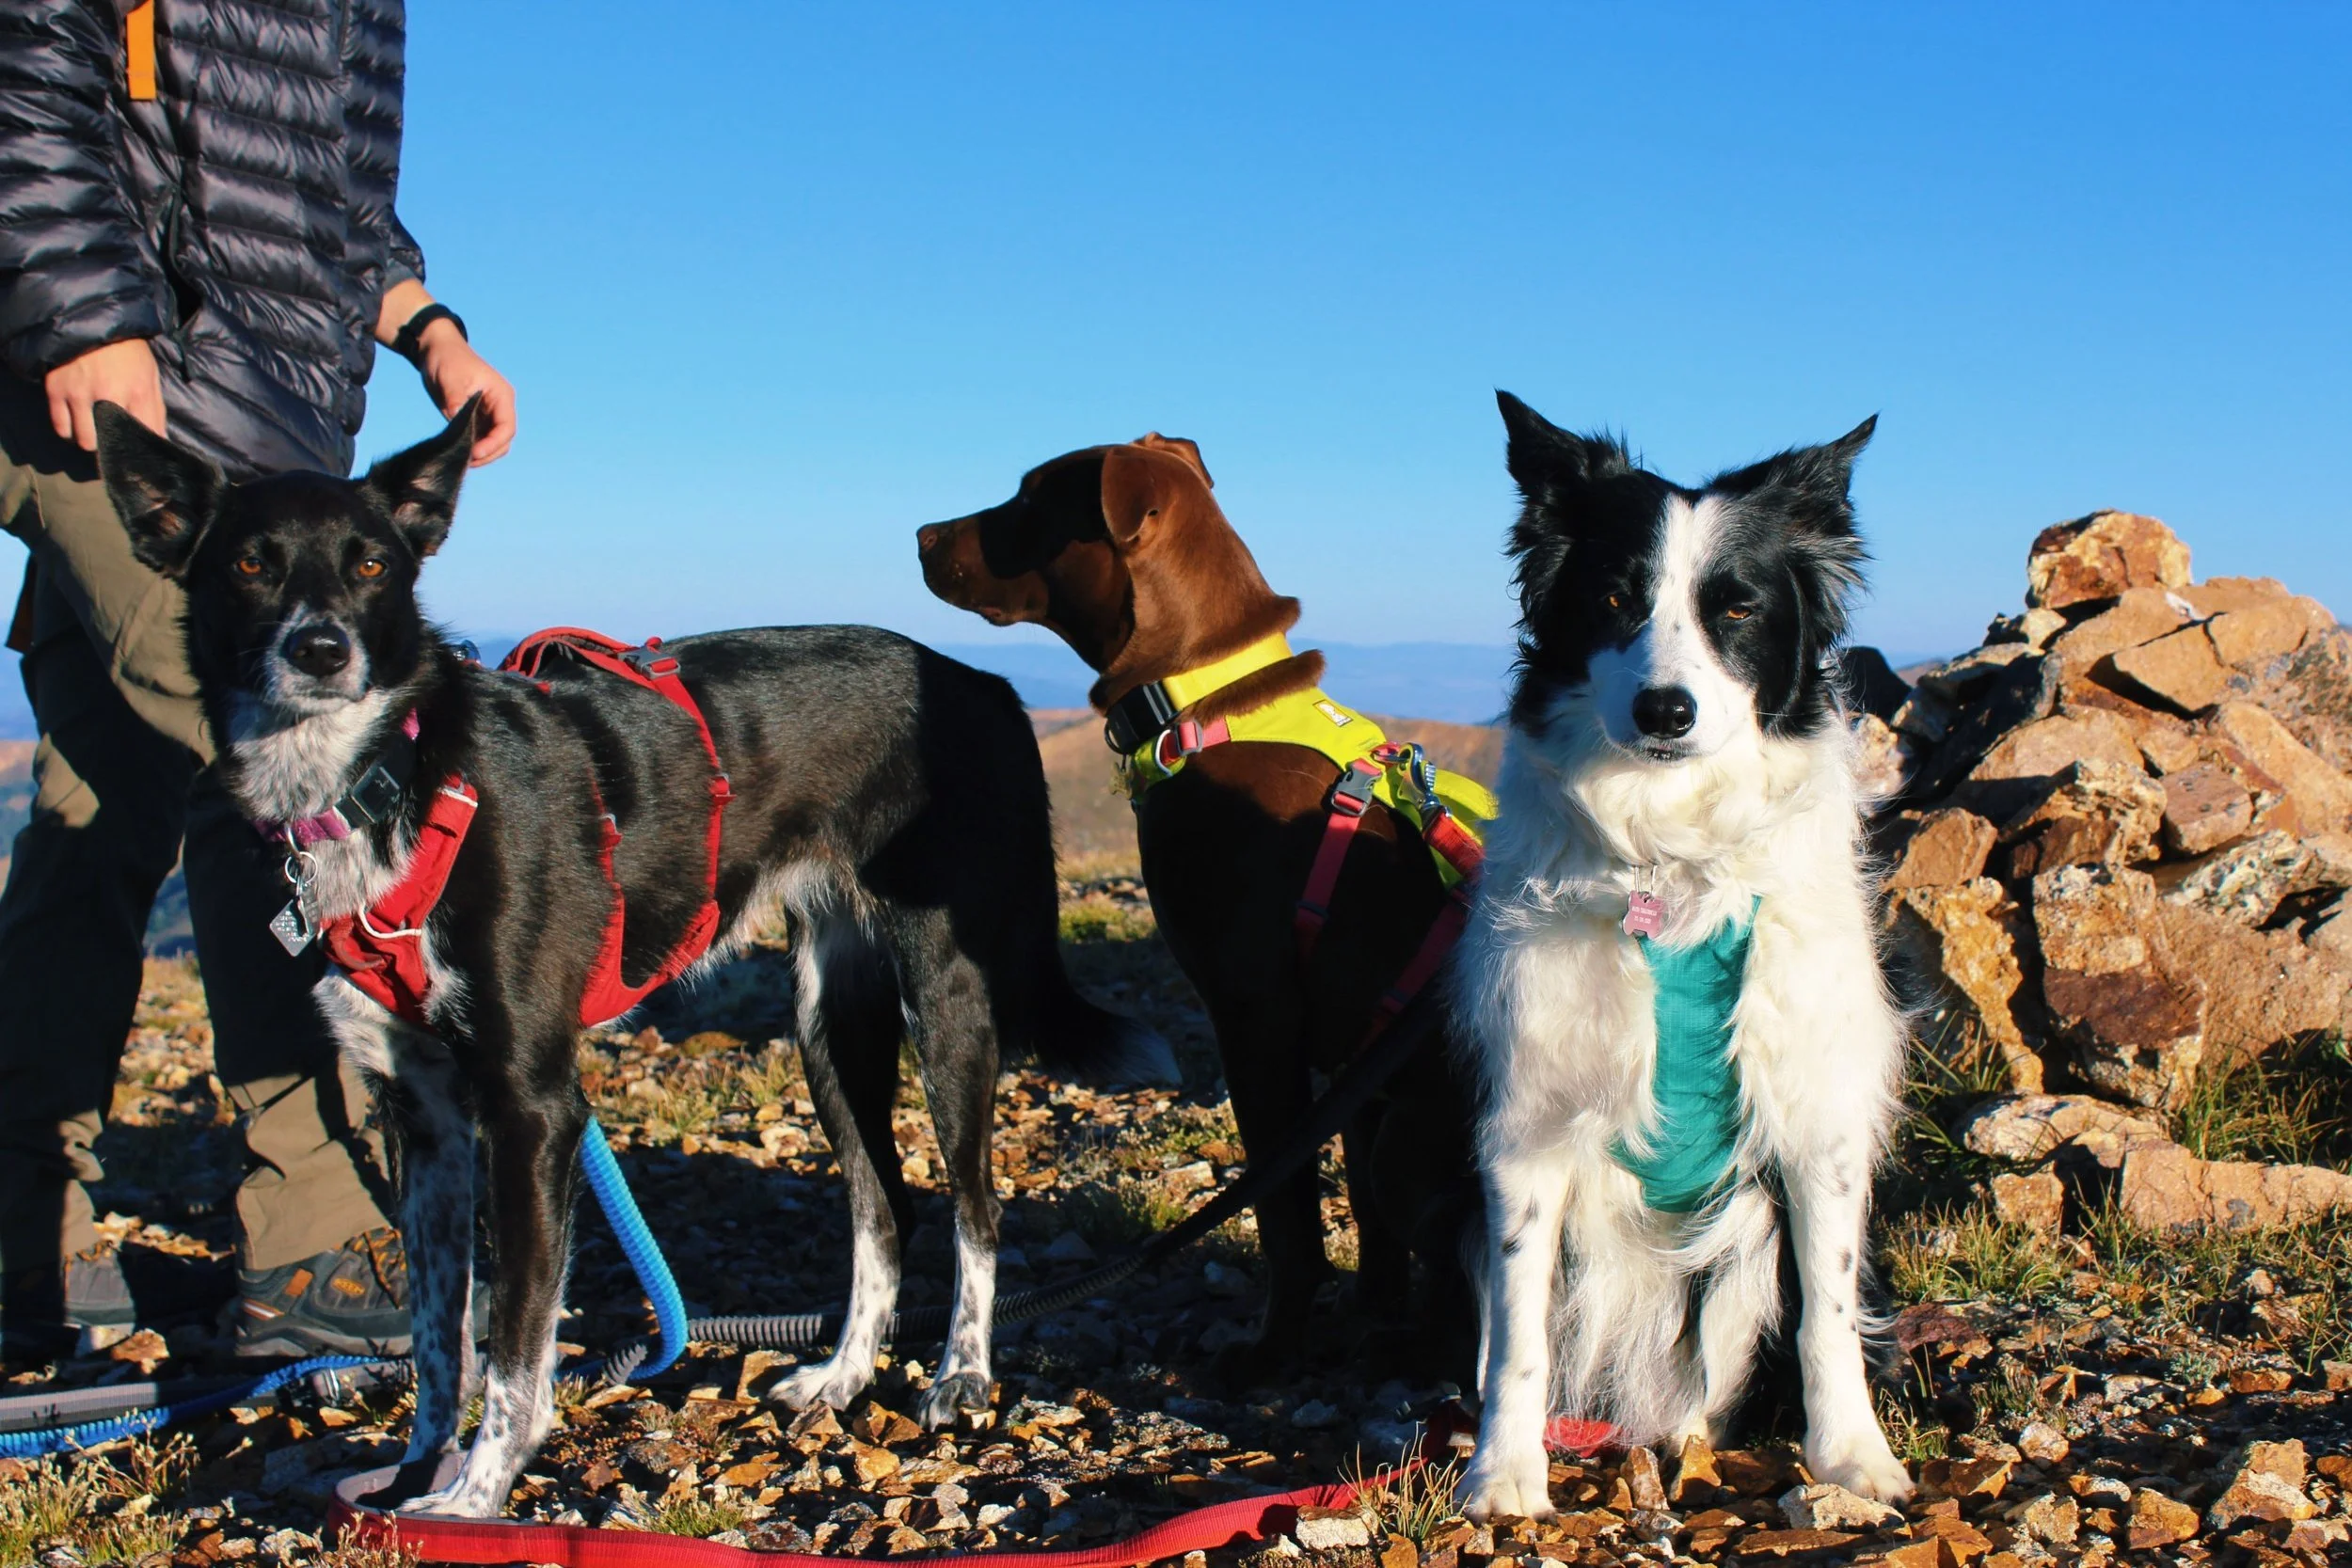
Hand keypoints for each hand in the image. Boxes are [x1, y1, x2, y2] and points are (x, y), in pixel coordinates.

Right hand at [45, 338, 164, 450]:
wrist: (92, 320)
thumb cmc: (127, 351)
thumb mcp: (150, 375)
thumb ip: (156, 410)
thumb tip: (161, 440)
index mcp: (138, 391)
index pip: (143, 435)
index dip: (142, 450)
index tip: (139, 454)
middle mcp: (107, 395)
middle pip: (108, 444)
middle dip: (112, 447)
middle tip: (112, 440)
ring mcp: (78, 393)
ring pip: (83, 441)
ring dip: (89, 440)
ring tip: (93, 431)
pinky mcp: (56, 389)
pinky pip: (60, 427)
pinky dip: (68, 431)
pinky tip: (76, 423)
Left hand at [413, 320, 515, 466]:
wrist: (437, 349)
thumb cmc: (447, 358)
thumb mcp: (450, 378)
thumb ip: (455, 399)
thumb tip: (457, 420)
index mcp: (501, 395)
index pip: (506, 427)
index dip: (493, 444)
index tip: (474, 453)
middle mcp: (500, 406)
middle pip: (503, 440)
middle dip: (488, 453)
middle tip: (466, 461)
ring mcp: (489, 413)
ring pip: (494, 443)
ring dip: (482, 454)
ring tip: (462, 460)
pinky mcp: (477, 418)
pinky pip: (481, 439)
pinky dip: (473, 448)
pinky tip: (460, 453)